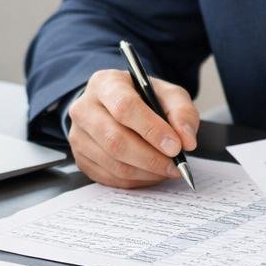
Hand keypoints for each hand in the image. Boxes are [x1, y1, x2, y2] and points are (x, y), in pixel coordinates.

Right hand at [68, 68, 198, 188]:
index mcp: (105, 84)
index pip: (125, 107)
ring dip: (146, 172)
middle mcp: (84, 108)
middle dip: (151, 158)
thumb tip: (186, 141)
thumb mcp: (168, 94)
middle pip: (116, 140)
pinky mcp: (80, 158)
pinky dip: (136, 181)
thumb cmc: (142, 98)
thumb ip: (182, 112)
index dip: (151, 130)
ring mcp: (78, 136)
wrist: (116, 106)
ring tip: (168, 169)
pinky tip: (152, 174)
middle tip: (176, 165)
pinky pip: (109, 177)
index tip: (175, 147)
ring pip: (113, 163)